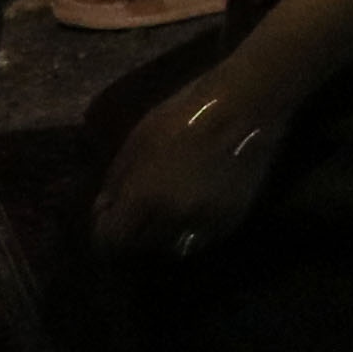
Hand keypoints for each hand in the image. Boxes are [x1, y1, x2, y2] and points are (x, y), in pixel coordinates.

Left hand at [96, 72, 284, 259]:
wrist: (247, 105)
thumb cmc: (185, 114)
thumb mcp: (137, 140)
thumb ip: (117, 180)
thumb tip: (106, 206)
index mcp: (143, 197)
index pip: (111, 238)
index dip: (106, 228)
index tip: (110, 214)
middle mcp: (172, 217)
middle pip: (142, 245)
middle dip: (135, 231)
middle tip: (138, 213)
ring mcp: (205, 220)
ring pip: (175, 246)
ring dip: (166, 235)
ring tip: (167, 215)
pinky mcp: (233, 217)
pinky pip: (204, 237)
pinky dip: (194, 229)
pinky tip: (195, 209)